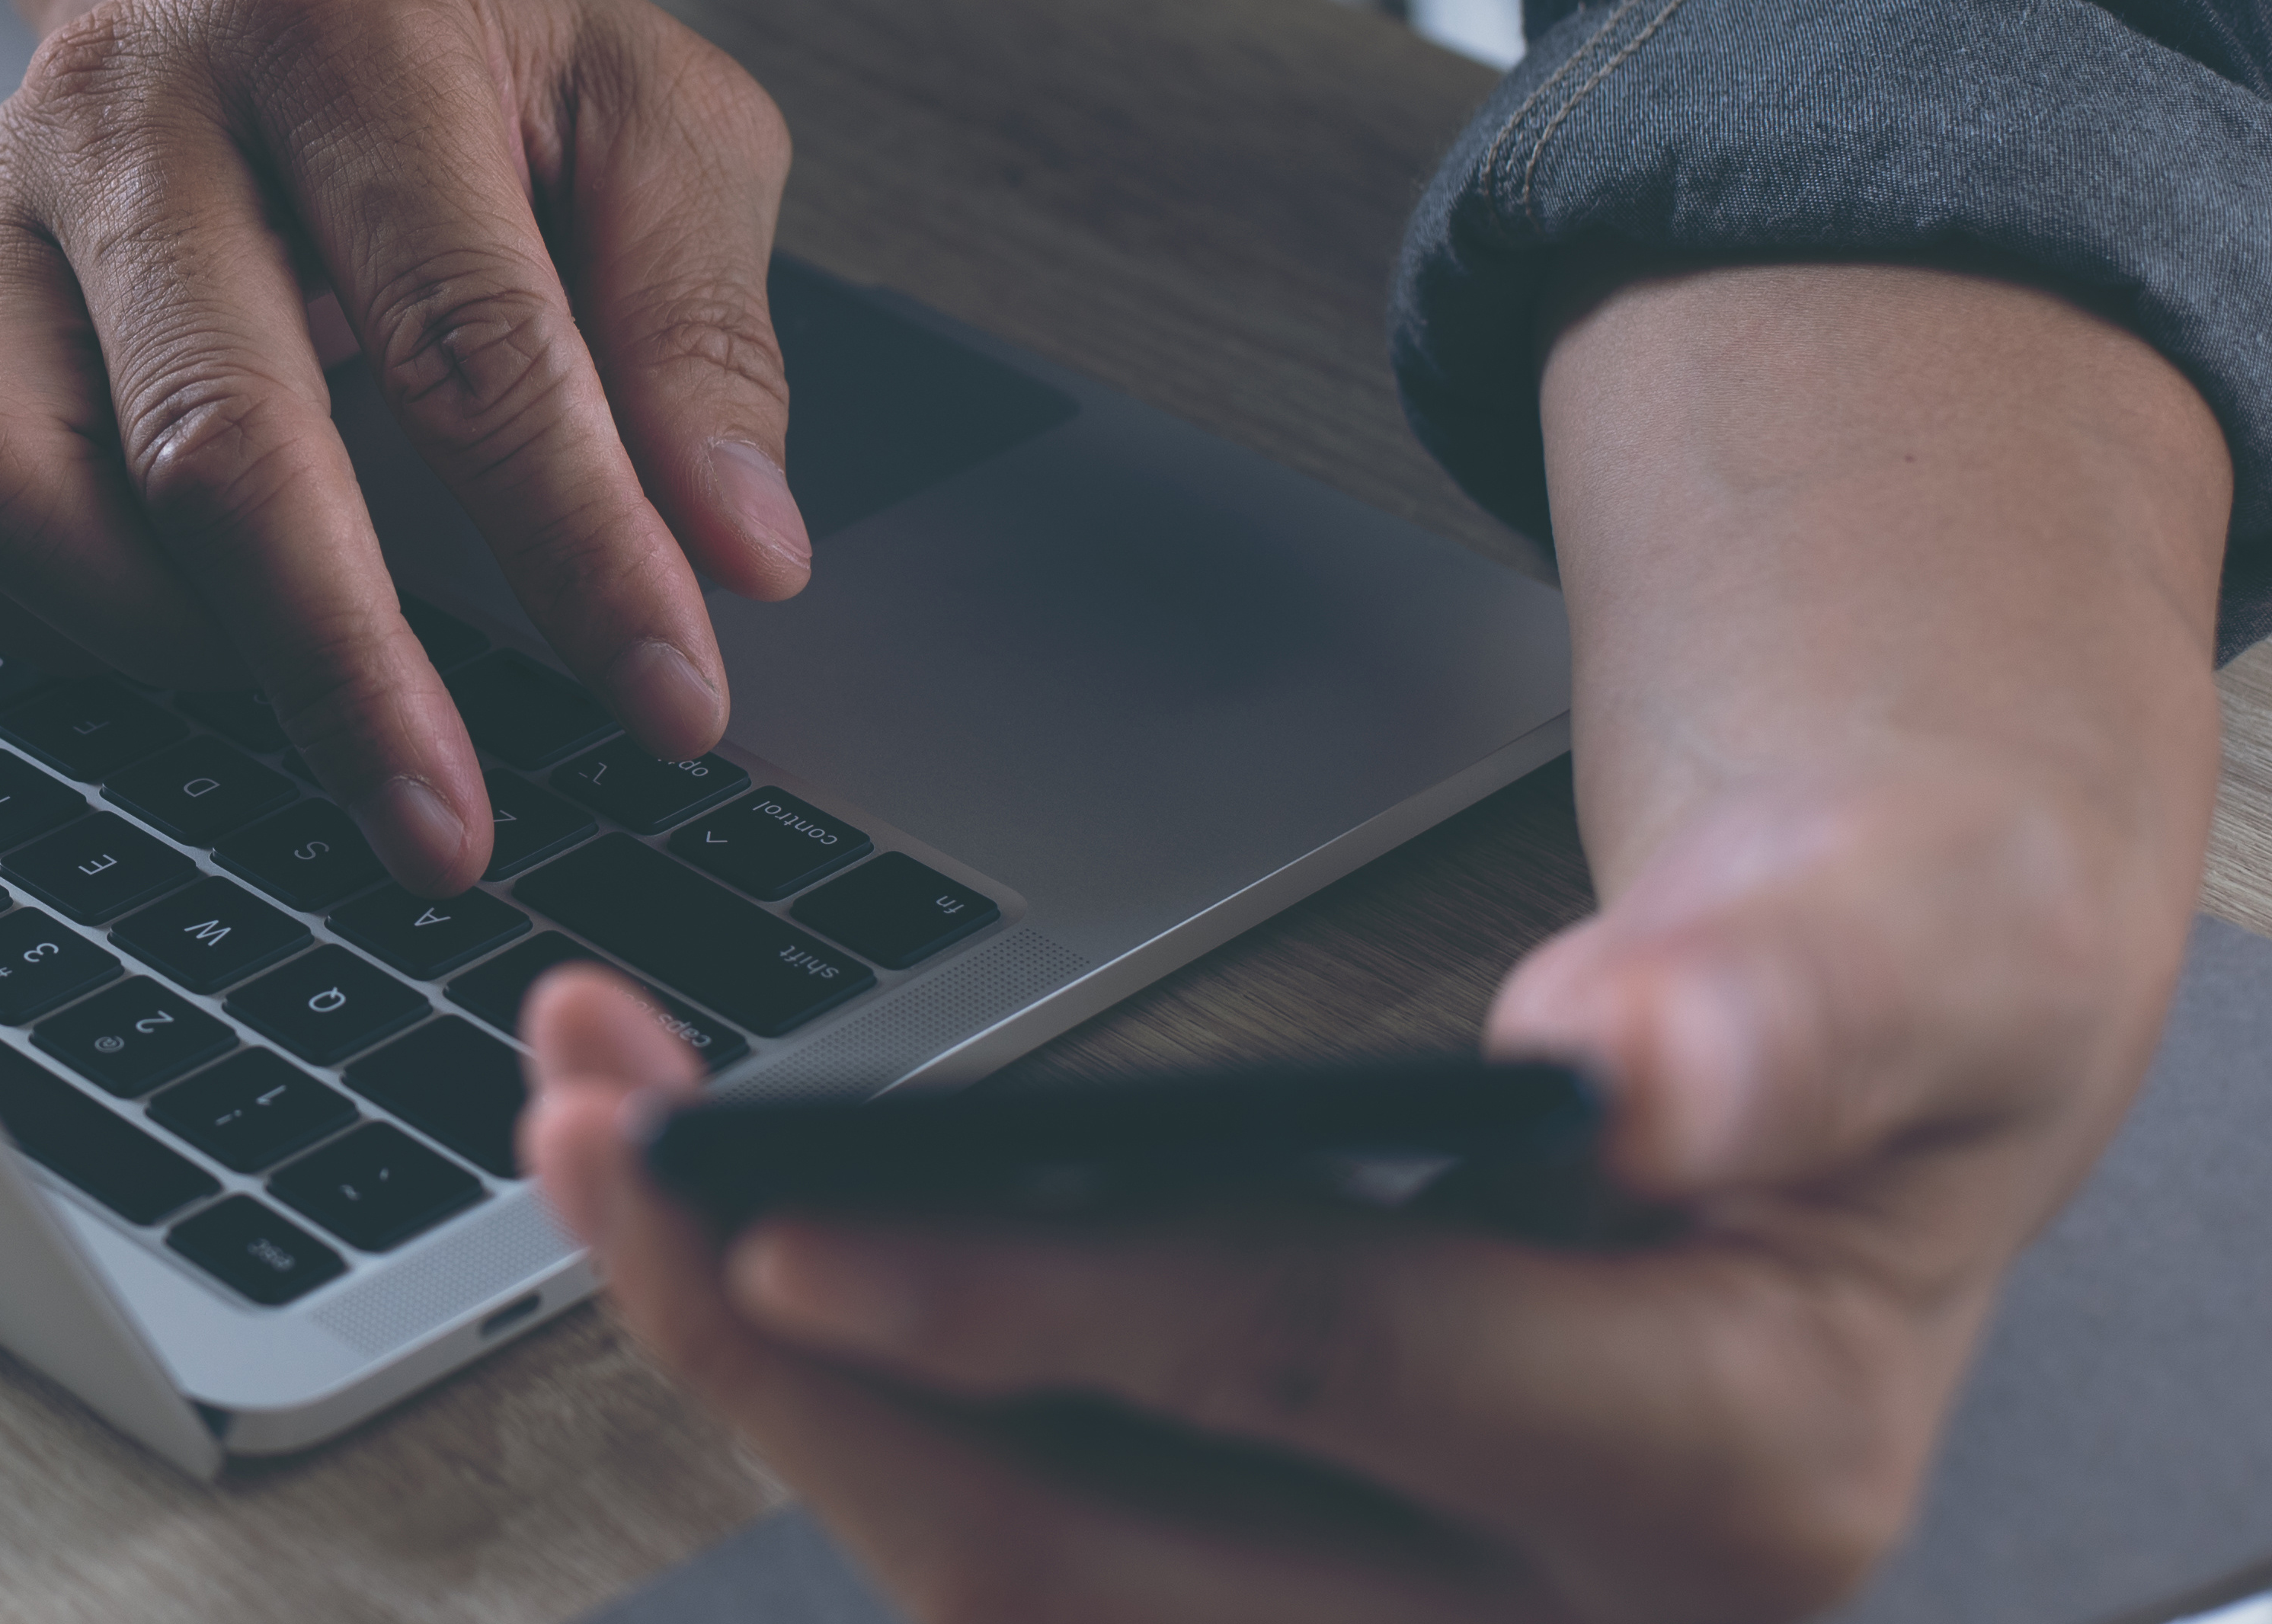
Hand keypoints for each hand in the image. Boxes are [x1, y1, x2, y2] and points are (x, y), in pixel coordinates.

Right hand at [0, 0, 811, 892]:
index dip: (577, 543)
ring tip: (315, 675)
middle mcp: (124, 106)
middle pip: (211, 437)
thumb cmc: (460, 48)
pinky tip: (196, 608)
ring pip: (12, 493)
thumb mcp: (651, 115)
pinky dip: (69, 617)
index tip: (672, 696)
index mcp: (332, 22)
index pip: (465, 329)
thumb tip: (738, 554)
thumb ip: (702, 325)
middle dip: (342, 666)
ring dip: (174, 639)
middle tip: (447, 826)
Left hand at [523, 262, 2231, 1620]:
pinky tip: (702, 1223)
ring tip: (598, 1145)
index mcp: (1723, 1480)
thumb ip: (1793, 1004)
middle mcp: (1547, 1623)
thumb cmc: (1872, 999)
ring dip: (766, 1371)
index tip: (795, 1233)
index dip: (1048, 1309)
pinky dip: (827, 1378)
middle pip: (1087, 1553)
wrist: (1856, 1075)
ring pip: (1006, 1570)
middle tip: (591, 1138)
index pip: (1324, 1376)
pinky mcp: (1263, 1593)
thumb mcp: (1909, 943)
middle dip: (797, 1357)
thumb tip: (1635, 1067)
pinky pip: (1004, 1526)